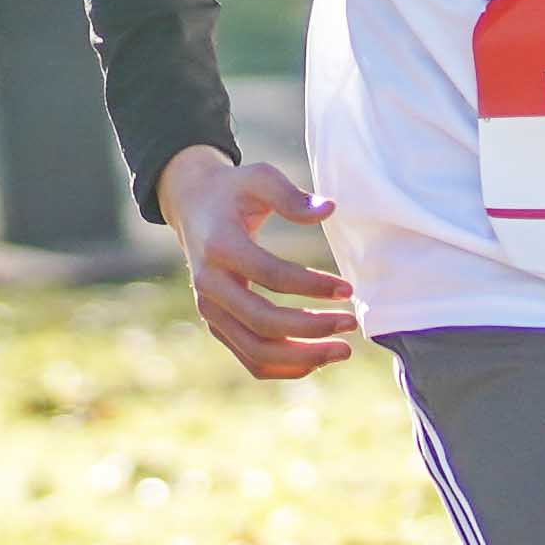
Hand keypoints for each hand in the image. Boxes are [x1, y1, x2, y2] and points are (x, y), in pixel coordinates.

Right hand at [157, 146, 357, 381]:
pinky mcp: (217, 325)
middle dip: (312, 329)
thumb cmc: (234, 191)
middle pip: (263, 322)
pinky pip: (250, 359)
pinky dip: (286, 367)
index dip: (312, 286)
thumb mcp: (259, 177)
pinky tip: (318, 358)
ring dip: (303, 357)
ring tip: (343, 350)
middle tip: (352, 324)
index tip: (348, 289)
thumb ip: (291, 195)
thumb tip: (329, 210)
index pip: (271, 276)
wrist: (192, 206)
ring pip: (256, 351)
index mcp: (220, 247)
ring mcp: (210, 310)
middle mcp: (210, 285)